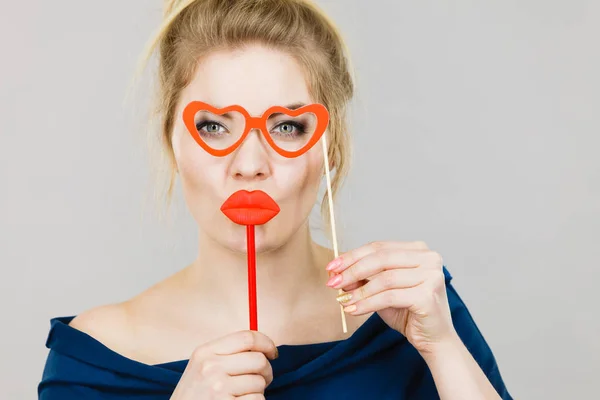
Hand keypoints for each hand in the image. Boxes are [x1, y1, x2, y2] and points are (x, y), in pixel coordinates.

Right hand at [170, 330, 277, 399]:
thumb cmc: (194, 395)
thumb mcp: (202, 367)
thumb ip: (227, 354)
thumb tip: (263, 346)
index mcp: (205, 352)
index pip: (247, 337)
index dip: (266, 343)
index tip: (273, 352)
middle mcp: (211, 367)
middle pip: (259, 360)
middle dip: (267, 371)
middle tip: (263, 379)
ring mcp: (218, 388)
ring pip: (260, 383)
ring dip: (258, 391)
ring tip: (242, 395)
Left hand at [325, 241, 457, 353]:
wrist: (433, 339)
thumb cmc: (409, 312)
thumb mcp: (380, 291)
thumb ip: (362, 279)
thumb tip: (336, 273)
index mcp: (418, 250)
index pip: (379, 247)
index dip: (352, 256)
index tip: (332, 267)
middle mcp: (428, 258)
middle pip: (381, 259)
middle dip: (352, 270)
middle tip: (333, 283)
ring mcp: (431, 275)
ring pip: (384, 279)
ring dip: (359, 291)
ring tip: (343, 300)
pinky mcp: (428, 295)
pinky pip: (389, 296)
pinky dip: (367, 303)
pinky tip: (353, 310)